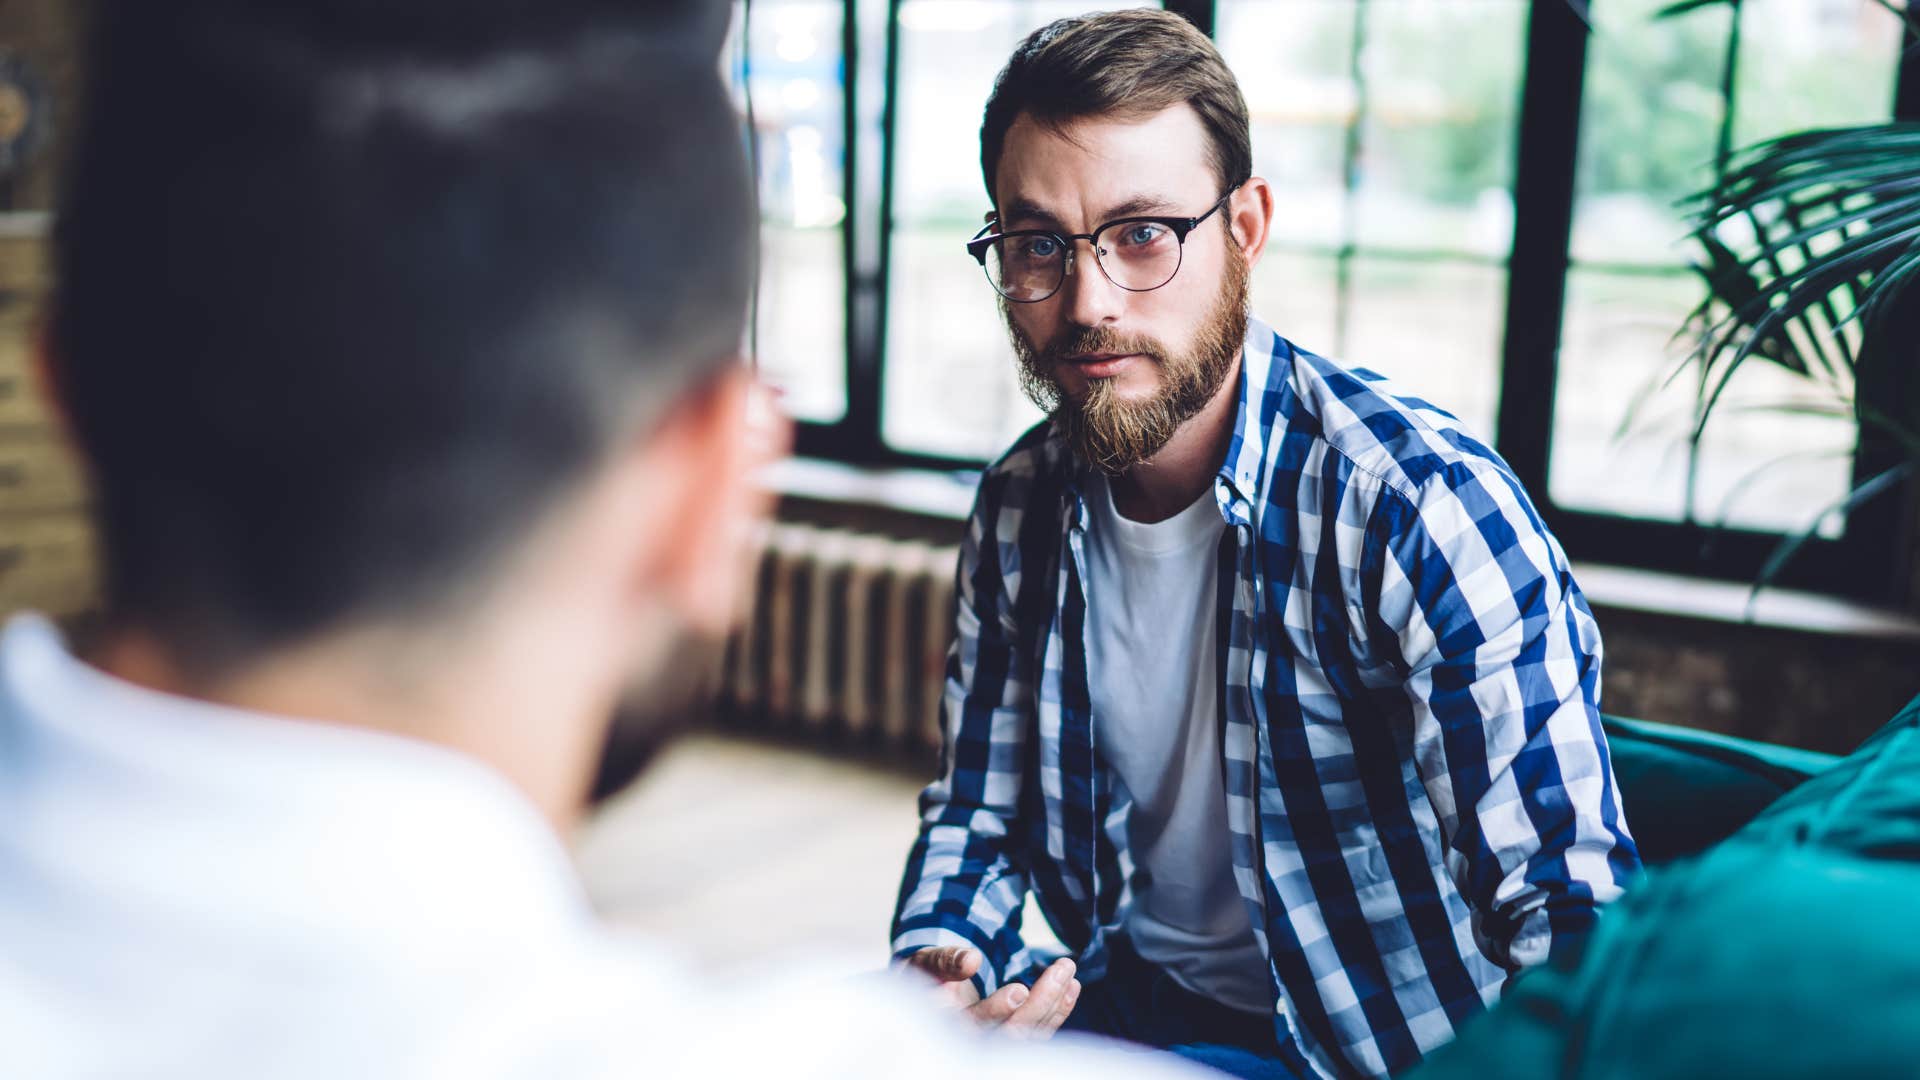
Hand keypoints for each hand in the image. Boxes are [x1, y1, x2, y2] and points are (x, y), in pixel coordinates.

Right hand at [903, 947, 1080, 1039]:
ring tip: (1068, 971)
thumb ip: (945, 961)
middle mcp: (972, 1042)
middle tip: (1062, 967)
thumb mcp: (925, 962)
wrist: (926, 994)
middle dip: (1041, 1001)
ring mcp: (995, 1044)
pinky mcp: (1013, 1038)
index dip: (997, 1010)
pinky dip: (1058, 1011)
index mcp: (946, 1026)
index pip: (975, 1024)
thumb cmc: (925, 976)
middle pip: (1012, 1034)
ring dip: (1055, 1004)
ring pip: (1031, 1035)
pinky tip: (1071, 987)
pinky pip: (1039, 1033)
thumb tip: (971, 960)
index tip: (1020, 989)